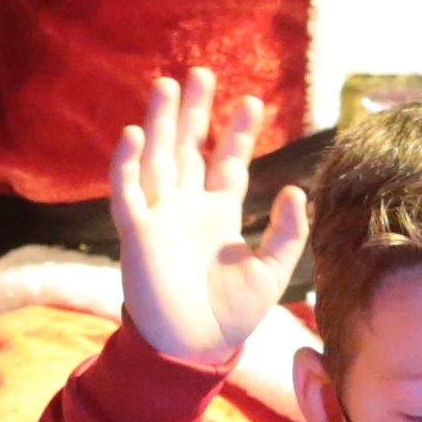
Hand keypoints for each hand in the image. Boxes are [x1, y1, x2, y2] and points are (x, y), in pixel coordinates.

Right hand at [107, 70, 305, 372]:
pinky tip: (134, 135)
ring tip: (166, 85)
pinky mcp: (137, 234)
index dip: (236, 133)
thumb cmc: (233, 315)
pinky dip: (128, 164)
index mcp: (218, 215)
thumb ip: (286, 232)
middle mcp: (187, 209)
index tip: (251, 101)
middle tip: (201, 73)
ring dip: (160, 123)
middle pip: (188, 149)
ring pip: (158, 159)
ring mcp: (160, 218)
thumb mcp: (273, 270)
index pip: (226, 163)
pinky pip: (128, 192)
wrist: (196, 348)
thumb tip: (294, 189)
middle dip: (194, 112)